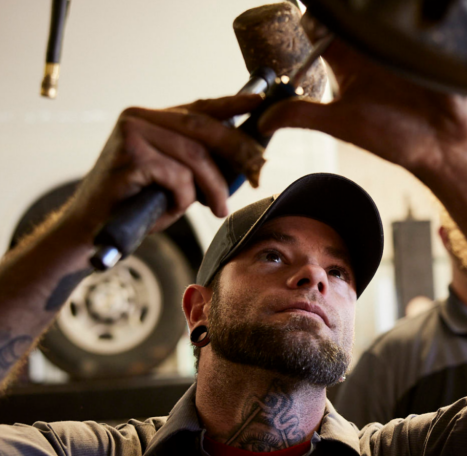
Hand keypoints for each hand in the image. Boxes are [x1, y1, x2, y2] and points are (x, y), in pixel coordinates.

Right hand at [64, 94, 265, 238]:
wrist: (92, 227)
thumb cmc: (137, 203)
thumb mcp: (174, 176)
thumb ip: (199, 160)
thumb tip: (245, 157)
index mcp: (152, 117)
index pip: (200, 107)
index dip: (232, 104)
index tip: (261, 103)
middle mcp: (139, 117)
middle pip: (205, 128)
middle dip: (238, 152)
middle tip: (257, 174)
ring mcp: (132, 133)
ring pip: (195, 156)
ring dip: (213, 187)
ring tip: (217, 209)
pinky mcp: (129, 156)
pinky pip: (177, 177)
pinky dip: (183, 199)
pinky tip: (171, 209)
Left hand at [258, 16, 466, 178]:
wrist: (447, 144)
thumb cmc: (398, 137)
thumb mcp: (343, 124)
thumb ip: (303, 116)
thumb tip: (262, 122)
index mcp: (347, 63)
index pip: (319, 29)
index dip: (307, 17)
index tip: (299, 11)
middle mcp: (368, 49)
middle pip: (344, 16)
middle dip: (337, 9)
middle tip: (329, 5)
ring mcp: (395, 42)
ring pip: (374, 13)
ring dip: (366, 10)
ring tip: (361, 11)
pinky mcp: (421, 40)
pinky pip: (409, 16)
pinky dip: (398, 11)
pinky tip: (393, 11)